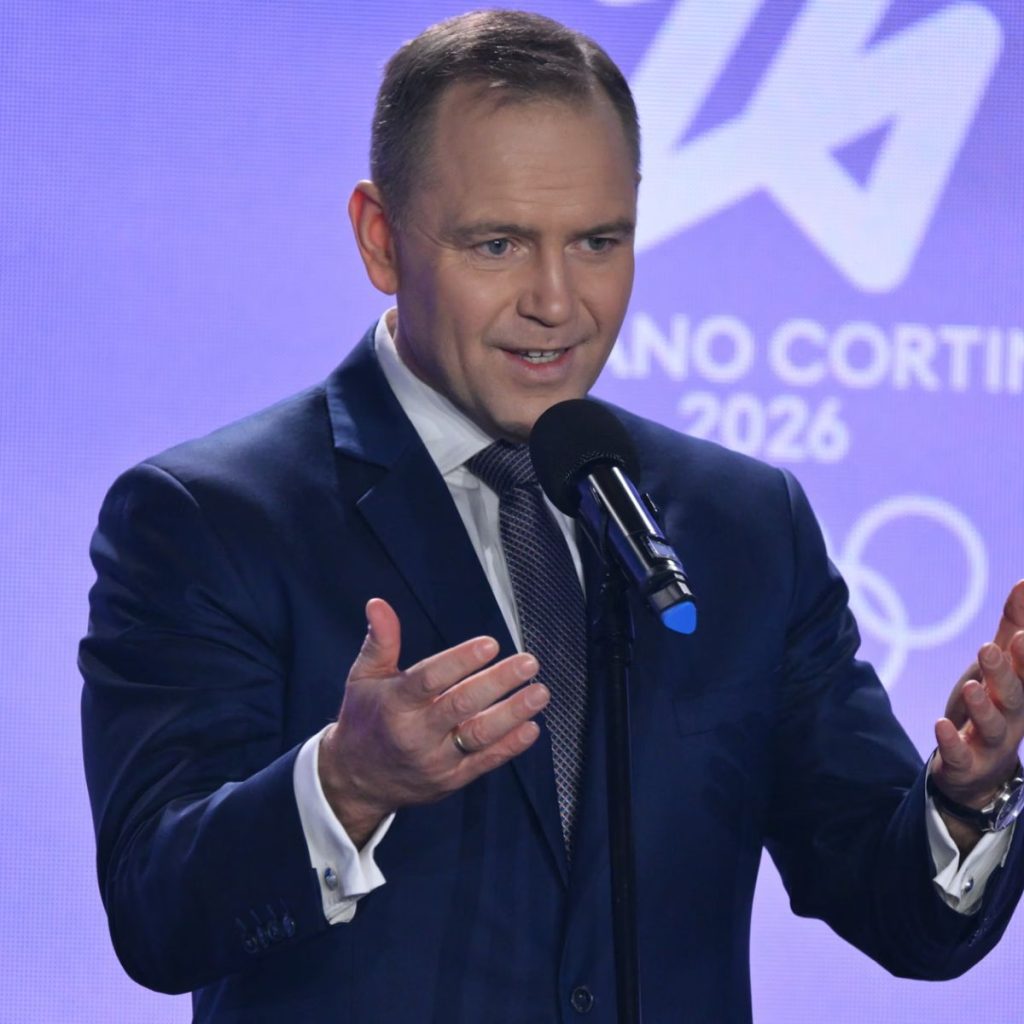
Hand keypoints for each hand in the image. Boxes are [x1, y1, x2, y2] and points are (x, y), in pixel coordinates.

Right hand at [318, 598, 548, 845]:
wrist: (358, 781)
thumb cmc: (365, 720)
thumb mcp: (363, 679)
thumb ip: (380, 641)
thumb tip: (378, 604)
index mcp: (395, 704)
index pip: (430, 679)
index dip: (460, 661)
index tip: (490, 644)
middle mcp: (415, 734)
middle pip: (461, 705)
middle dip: (498, 683)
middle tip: (528, 663)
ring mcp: (435, 760)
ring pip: (478, 736)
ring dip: (512, 714)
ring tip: (539, 693)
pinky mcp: (450, 780)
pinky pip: (484, 763)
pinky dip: (510, 746)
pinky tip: (531, 727)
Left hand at [931, 581, 1023, 829]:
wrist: (980, 770)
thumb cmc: (995, 704)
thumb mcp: (1003, 664)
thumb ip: (1013, 624)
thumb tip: (1023, 581)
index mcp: (1022, 690)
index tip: (1022, 634)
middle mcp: (1013, 716)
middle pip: (1013, 695)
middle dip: (1004, 672)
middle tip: (989, 648)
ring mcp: (991, 742)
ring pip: (992, 726)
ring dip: (982, 706)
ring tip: (971, 685)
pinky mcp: (966, 763)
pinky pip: (960, 754)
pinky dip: (951, 741)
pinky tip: (939, 725)